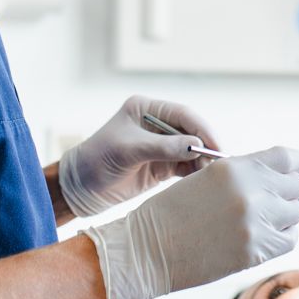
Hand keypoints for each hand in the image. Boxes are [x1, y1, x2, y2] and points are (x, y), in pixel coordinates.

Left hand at [58, 95, 218, 217]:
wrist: (78, 189)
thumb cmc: (96, 161)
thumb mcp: (129, 150)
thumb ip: (163, 147)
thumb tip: (196, 146)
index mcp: (146, 109)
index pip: (183, 115)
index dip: (201, 129)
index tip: (214, 145)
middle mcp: (156, 125)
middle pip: (191, 132)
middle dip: (206, 146)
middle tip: (220, 163)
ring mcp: (159, 146)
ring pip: (190, 150)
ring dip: (202, 161)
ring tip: (213, 175)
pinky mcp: (160, 166)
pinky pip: (184, 167)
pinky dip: (194, 173)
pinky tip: (202, 181)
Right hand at [82, 146, 298, 298]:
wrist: (148, 250)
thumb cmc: (172, 213)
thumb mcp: (208, 178)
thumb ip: (245, 174)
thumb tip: (282, 178)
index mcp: (236, 168)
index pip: (288, 158)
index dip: (296, 165)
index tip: (296, 171)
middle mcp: (251, 191)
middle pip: (296, 186)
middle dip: (285, 192)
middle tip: (267, 201)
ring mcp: (256, 222)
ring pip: (295, 213)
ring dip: (282, 217)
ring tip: (256, 222)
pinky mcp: (257, 250)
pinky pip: (290, 239)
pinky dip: (280, 238)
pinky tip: (258, 237)